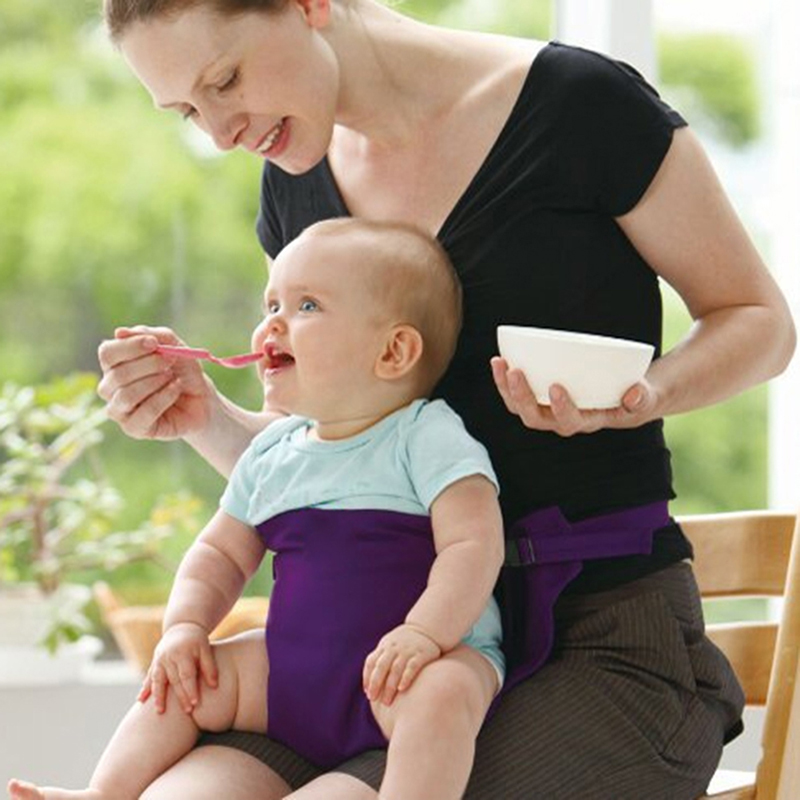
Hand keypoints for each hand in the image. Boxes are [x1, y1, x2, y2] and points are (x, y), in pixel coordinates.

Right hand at [97, 326, 214, 440]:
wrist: (201, 397)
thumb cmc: (182, 370)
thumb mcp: (173, 346)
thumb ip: (151, 335)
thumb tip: (119, 332)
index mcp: (114, 365)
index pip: (107, 353)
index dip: (130, 347)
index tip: (154, 343)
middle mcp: (111, 388)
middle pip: (117, 375)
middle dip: (149, 365)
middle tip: (170, 361)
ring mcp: (120, 410)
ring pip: (126, 396)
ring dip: (154, 382)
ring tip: (172, 377)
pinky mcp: (135, 429)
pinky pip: (143, 414)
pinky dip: (163, 398)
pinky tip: (175, 390)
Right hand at [139, 622, 217, 713]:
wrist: (182, 626)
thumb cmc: (197, 640)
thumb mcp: (206, 649)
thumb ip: (209, 666)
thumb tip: (214, 686)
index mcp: (182, 653)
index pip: (186, 674)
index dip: (190, 689)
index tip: (195, 703)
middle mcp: (169, 657)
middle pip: (174, 680)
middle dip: (180, 697)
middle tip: (187, 712)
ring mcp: (159, 659)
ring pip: (157, 680)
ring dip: (158, 696)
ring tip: (159, 712)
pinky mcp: (154, 662)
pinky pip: (149, 676)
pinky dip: (145, 688)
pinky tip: (140, 700)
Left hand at [363, 624, 441, 705]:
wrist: (426, 628)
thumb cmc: (403, 643)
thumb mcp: (389, 646)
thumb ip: (380, 660)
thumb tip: (368, 686)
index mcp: (384, 647)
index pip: (371, 662)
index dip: (367, 677)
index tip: (367, 693)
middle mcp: (394, 648)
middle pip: (381, 666)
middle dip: (376, 684)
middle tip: (374, 699)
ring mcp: (407, 651)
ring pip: (395, 668)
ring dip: (389, 686)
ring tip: (387, 701)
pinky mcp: (421, 655)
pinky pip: (412, 667)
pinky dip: (406, 677)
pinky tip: (402, 689)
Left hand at [490, 356, 656, 435]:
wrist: (628, 394)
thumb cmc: (637, 395)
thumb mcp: (648, 397)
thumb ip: (644, 397)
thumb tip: (633, 395)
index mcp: (588, 422)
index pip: (570, 422)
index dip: (562, 408)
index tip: (556, 386)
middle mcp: (564, 420)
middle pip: (536, 418)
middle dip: (522, 397)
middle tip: (516, 372)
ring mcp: (549, 410)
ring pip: (521, 407)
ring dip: (506, 388)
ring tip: (499, 363)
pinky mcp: (540, 397)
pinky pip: (517, 394)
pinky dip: (505, 380)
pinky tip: (499, 360)